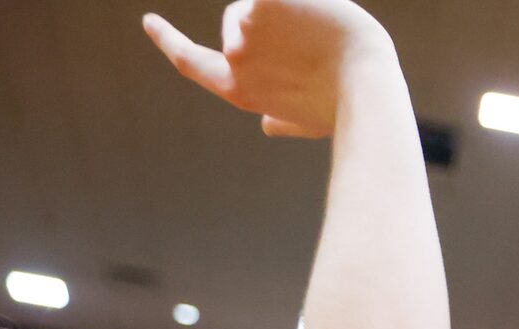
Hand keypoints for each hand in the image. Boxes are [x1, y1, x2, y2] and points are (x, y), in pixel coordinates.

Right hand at [142, 0, 394, 138]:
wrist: (367, 84)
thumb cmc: (347, 107)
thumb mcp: (310, 120)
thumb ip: (285, 119)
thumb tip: (269, 126)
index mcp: (240, 89)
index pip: (192, 62)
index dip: (169, 41)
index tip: (150, 21)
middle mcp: (235, 57)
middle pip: (236, 22)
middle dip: (268, 26)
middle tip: (309, 45)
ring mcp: (247, 27)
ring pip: (255, 6)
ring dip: (287, 13)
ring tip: (322, 39)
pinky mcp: (265, 0)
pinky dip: (294, 3)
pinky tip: (310, 16)